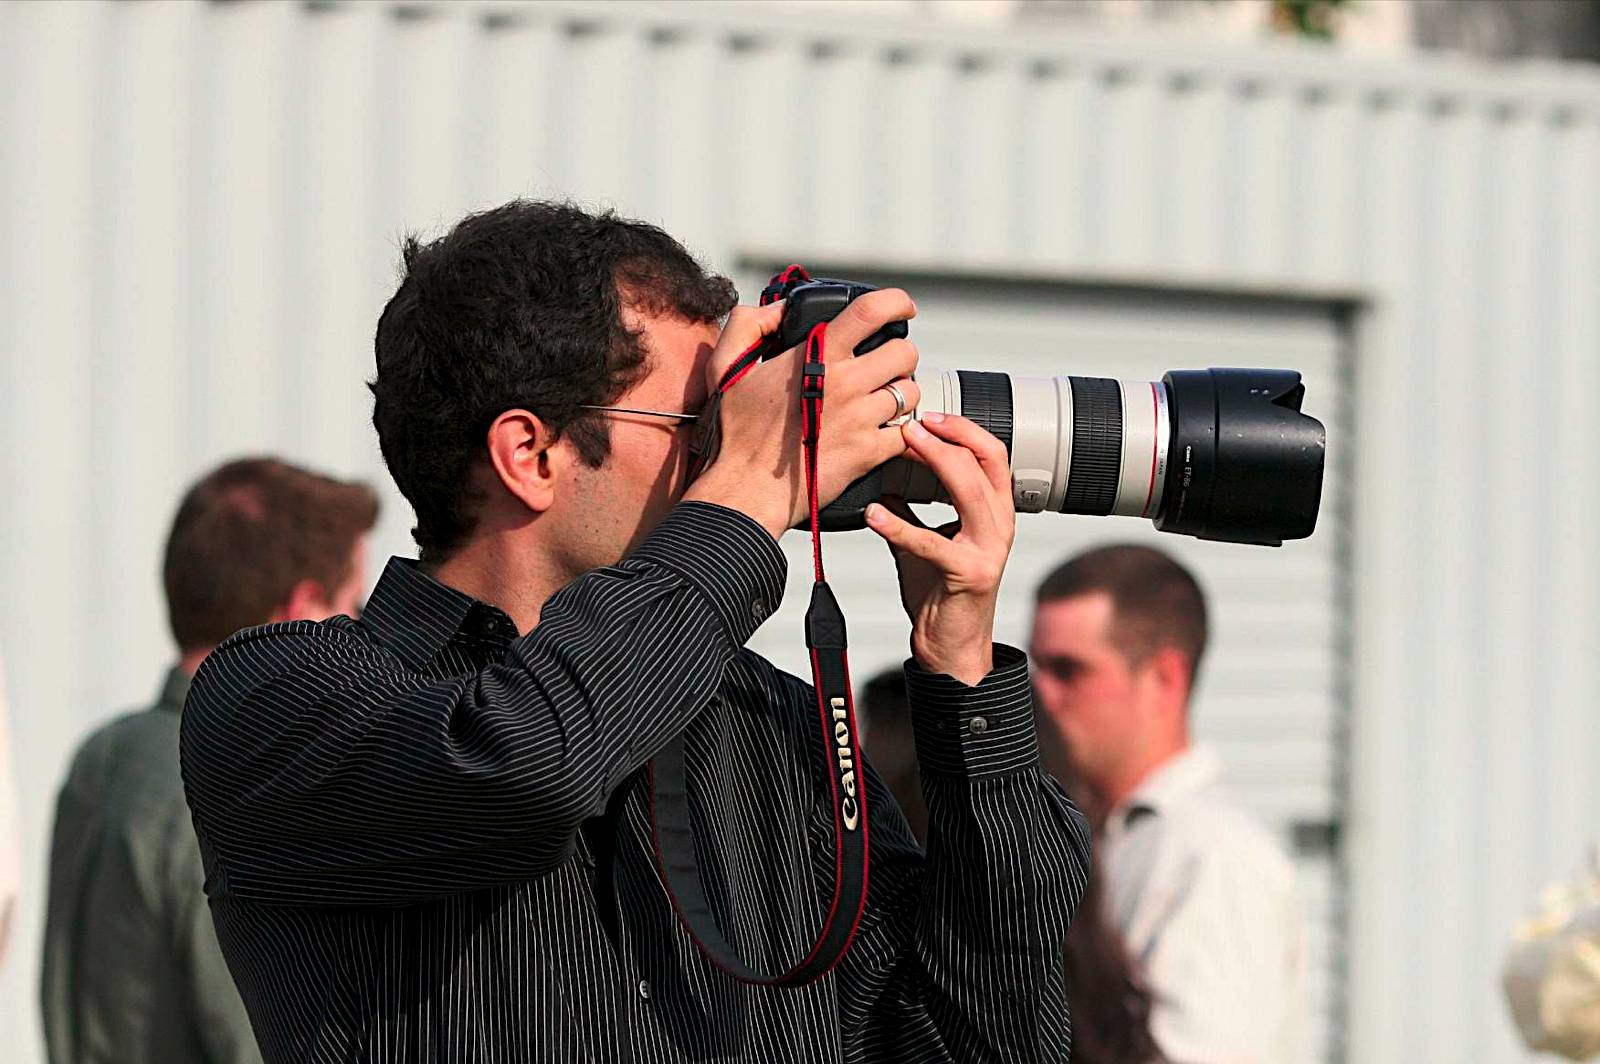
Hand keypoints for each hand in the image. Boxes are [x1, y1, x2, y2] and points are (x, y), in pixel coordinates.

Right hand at [685, 291, 921, 539]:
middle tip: (884, 366)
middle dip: (900, 355)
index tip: (903, 308)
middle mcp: (845, 383)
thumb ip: (750, 324)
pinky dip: (901, 431)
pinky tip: (882, 432)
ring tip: (880, 401)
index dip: (896, 302)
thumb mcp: (727, 366)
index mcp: (817, 356)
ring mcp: (861, 419)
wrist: (745, 489)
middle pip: (904, 353)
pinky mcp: (869, 453)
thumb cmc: (736, 433)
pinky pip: (906, 432)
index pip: (871, 312)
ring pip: (910, 392)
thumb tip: (781, 310)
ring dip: (901, 394)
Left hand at [864, 413, 1014, 685]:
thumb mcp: (924, 542)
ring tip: (902, 446)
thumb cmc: (941, 594)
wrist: (951, 648)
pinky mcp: (969, 575)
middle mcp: (1000, 526)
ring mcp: (989, 550)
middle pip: (985, 462)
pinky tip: (873, 514)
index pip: (992, 454)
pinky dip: (899, 525)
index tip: (927, 415)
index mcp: (995, 513)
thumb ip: (909, 510)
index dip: (963, 428)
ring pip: (969, 490)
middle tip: (910, 423)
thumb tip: (881, 480)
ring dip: (935, 461)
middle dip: (947, 436)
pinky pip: (931, 543)